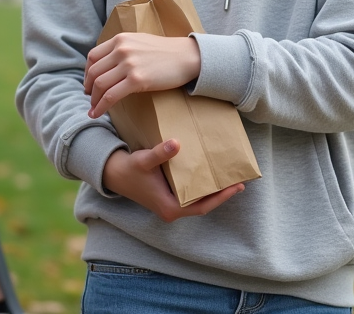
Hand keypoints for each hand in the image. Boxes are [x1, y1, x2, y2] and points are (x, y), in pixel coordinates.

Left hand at [84, 32, 199, 118]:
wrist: (186, 56)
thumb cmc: (165, 52)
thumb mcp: (139, 42)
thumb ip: (122, 49)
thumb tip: (107, 64)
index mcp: (120, 39)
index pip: (93, 56)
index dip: (86, 72)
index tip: (88, 82)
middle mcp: (121, 49)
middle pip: (94, 72)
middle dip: (88, 88)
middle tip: (90, 98)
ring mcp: (129, 64)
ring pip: (99, 84)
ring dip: (93, 99)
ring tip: (93, 108)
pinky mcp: (137, 79)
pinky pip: (111, 96)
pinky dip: (101, 106)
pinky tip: (97, 113)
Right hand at [102, 140, 243, 222]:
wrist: (113, 173)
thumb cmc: (130, 169)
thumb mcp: (145, 160)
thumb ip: (161, 153)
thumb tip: (176, 144)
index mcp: (170, 207)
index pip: (202, 206)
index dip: (221, 197)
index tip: (236, 187)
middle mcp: (172, 209)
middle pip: (203, 204)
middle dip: (221, 194)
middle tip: (239, 180)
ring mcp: (170, 204)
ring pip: (197, 200)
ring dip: (213, 191)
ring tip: (228, 177)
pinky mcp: (168, 197)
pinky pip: (191, 194)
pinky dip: (202, 187)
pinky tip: (209, 174)